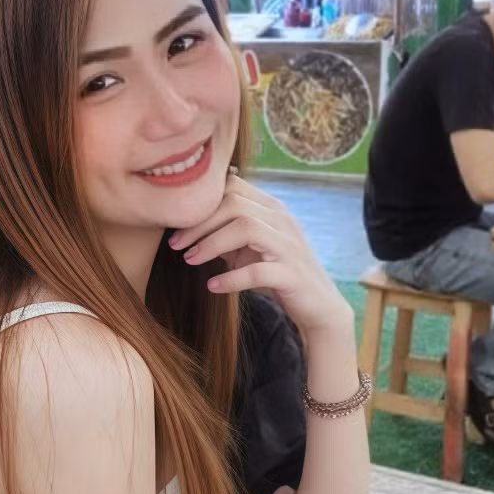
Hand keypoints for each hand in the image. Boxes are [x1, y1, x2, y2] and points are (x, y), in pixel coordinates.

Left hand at [168, 172, 352, 339]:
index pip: (233, 187)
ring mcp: (289, 246)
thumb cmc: (276, 273)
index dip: (201, 203)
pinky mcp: (292, 275)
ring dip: (212, 244)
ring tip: (190, 259)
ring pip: (247, 229)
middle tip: (175, 244)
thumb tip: (185, 226)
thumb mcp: (247, 249)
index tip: (177, 224)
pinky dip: (231, 278)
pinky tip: (213, 286)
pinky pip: (258, 272)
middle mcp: (282, 220)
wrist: (318, 305)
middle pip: (235, 204)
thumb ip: (224, 233)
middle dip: (199, 223)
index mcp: (271, 209)